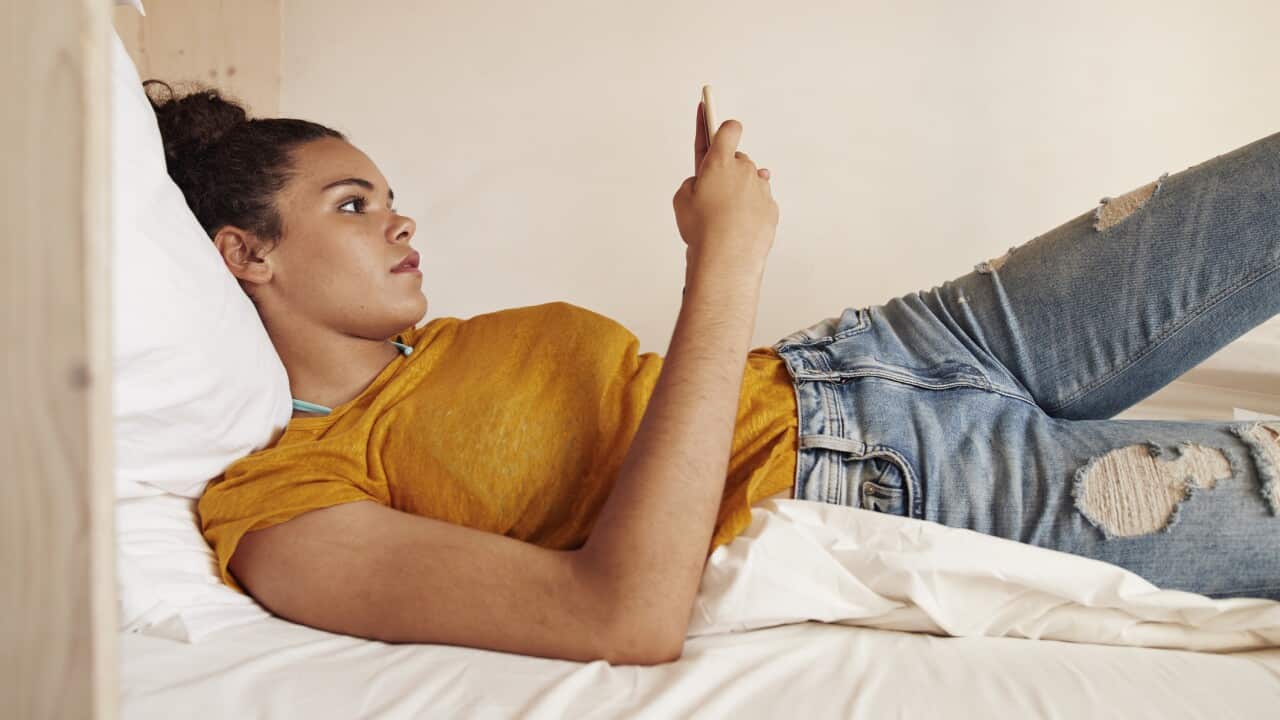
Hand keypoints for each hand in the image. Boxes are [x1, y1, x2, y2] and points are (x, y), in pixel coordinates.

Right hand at [673, 102, 778, 280]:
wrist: (726, 258)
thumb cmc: (701, 228)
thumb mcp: (682, 199)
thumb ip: (695, 182)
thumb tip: (707, 184)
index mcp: (719, 161)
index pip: (727, 128)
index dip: (721, 126)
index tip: (713, 113)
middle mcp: (744, 169)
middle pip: (737, 160)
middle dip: (727, 171)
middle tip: (713, 191)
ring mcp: (760, 188)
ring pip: (751, 181)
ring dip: (741, 191)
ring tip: (724, 215)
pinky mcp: (771, 208)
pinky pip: (760, 202)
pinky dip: (751, 210)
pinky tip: (738, 226)